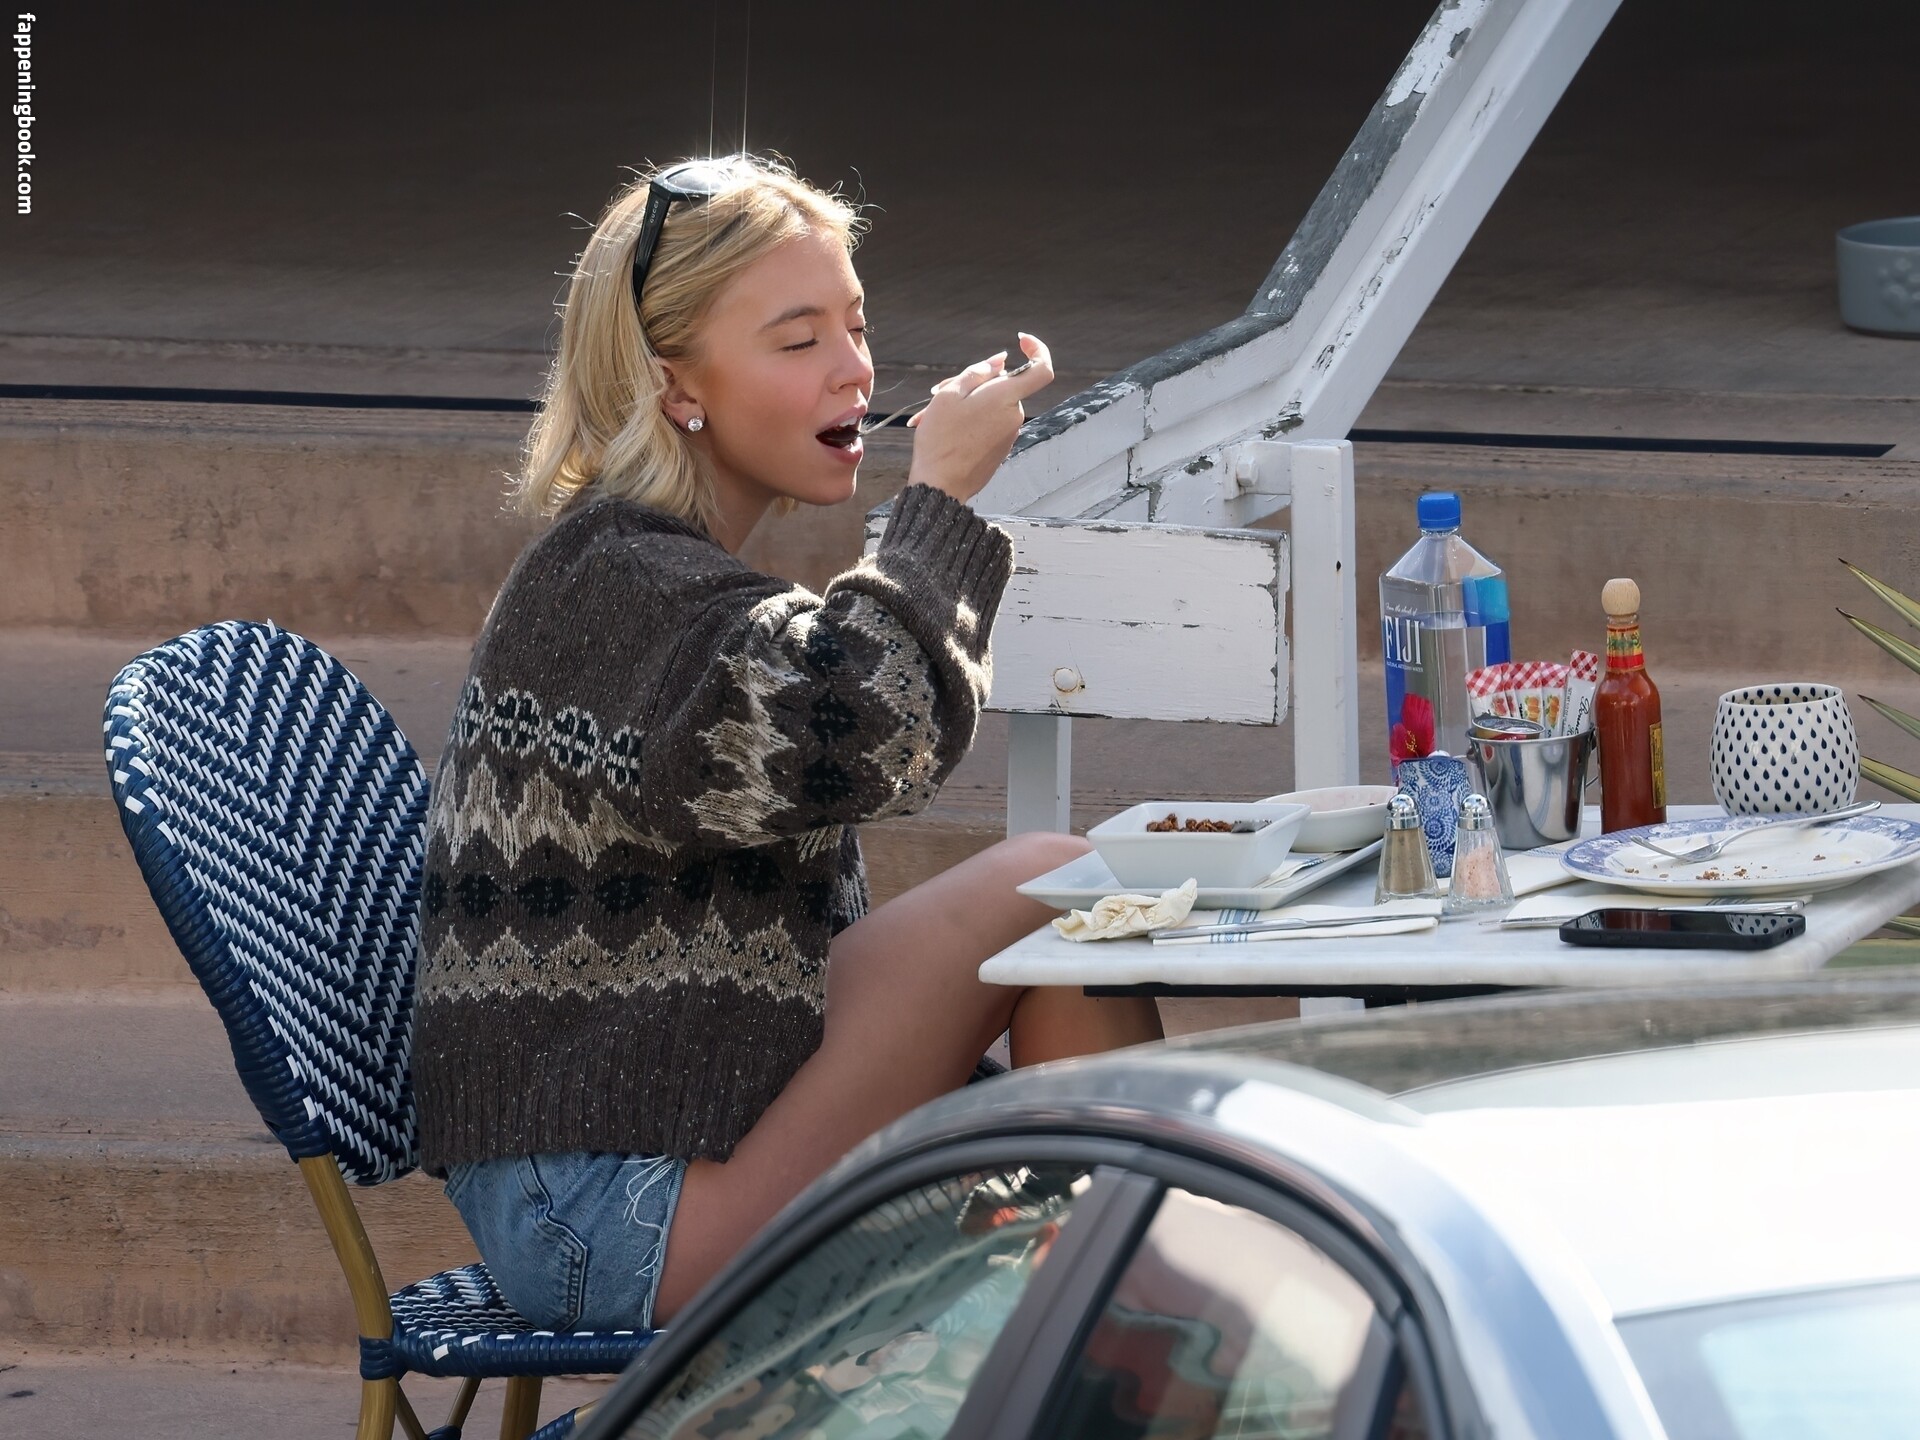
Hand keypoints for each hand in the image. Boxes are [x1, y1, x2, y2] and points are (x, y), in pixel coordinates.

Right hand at [905, 332, 1053, 502]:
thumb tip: (999, 363)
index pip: (1042, 369)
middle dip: (974, 382)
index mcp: (1006, 399)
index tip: (1020, 340)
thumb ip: (977, 373)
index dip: (1037, 350)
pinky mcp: (1000, 449)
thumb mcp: (949, 395)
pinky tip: (943, 428)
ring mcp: (1009, 435)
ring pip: (992, 405)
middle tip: (937, 391)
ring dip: (966, 403)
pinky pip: (988, 423)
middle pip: (1003, 386)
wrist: (940, 485)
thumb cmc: (941, 440)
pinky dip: (969, 420)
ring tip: (932, 414)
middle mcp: (1014, 417)